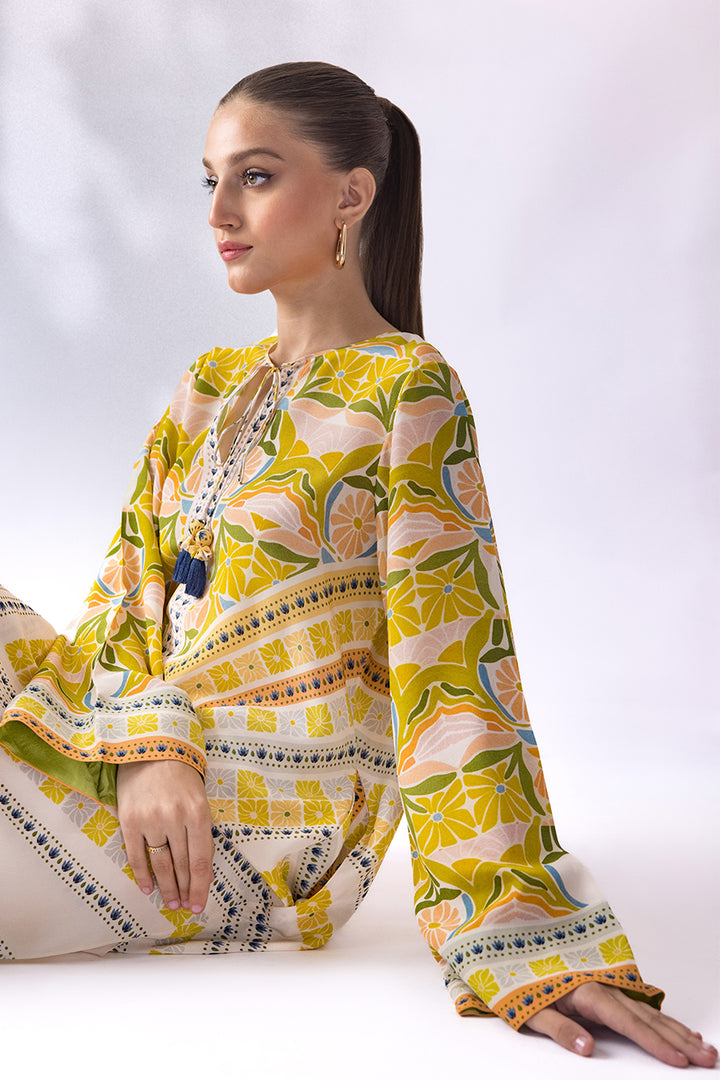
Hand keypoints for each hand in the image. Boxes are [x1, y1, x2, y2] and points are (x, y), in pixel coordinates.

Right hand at [117, 759, 213, 913]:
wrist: (150, 748)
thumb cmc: (180, 774)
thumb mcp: (199, 799)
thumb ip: (201, 831)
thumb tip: (201, 869)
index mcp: (198, 813)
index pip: (201, 859)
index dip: (200, 885)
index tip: (199, 903)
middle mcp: (175, 818)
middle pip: (181, 865)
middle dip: (185, 890)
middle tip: (185, 907)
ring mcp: (150, 820)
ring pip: (160, 864)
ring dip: (166, 887)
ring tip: (171, 902)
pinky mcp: (129, 821)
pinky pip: (136, 855)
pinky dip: (142, 875)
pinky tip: (147, 888)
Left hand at [524, 983, 717, 1067]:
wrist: (514, 946)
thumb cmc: (521, 981)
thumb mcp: (531, 1009)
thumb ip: (560, 1030)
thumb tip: (588, 1050)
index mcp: (587, 992)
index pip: (628, 1022)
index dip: (655, 1043)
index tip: (679, 1061)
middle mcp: (604, 984)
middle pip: (647, 1016)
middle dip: (679, 1039)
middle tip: (709, 1058)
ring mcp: (608, 982)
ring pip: (649, 1009)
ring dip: (677, 1029)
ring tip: (705, 1047)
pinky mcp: (608, 982)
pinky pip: (641, 1002)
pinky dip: (664, 1017)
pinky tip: (681, 1029)